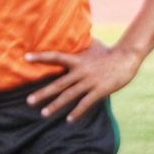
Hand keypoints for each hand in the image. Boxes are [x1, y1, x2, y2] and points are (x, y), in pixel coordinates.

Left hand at [25, 39, 140, 121]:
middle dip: (43, 93)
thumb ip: (82, 44)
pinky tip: (69, 120)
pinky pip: (86, 102)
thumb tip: (76, 33)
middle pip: (59, 84)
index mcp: (78, 59)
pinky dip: (77, 112)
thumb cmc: (110, 51)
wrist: (127, 56)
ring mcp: (90, 81)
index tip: (26, 58)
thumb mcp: (94, 45)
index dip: (41, 57)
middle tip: (28, 102)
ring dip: (56, 105)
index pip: (56, 57)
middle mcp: (81, 71)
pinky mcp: (100, 89)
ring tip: (43, 114)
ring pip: (69, 95)